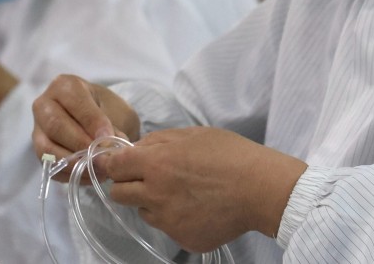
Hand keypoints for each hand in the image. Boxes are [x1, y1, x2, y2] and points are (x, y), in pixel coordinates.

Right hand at [33, 75, 140, 181]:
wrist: (100, 122)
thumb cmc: (108, 111)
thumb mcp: (117, 112)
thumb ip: (112, 126)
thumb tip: (106, 147)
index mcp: (64, 86)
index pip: (74, 102)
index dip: (92, 122)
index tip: (108, 139)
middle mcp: (44, 104)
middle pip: (55, 125)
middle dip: (80, 144)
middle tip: (101, 157)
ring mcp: (38, 129)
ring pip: (47, 148)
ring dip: (74, 163)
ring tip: (98, 169)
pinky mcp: (40, 151)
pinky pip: (50, 166)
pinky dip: (70, 174)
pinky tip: (90, 176)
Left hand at [101, 127, 306, 251]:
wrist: (261, 189)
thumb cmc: (230, 155)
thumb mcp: (191, 135)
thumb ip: (157, 142)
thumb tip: (134, 150)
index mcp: (155, 163)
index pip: (112, 167)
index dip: (113, 164)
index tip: (116, 165)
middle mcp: (155, 194)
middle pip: (118, 194)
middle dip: (127, 185)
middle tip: (147, 179)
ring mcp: (168, 221)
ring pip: (143, 212)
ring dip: (152, 203)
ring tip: (182, 192)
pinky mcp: (182, 239)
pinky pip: (167, 228)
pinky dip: (176, 219)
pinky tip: (197, 208)